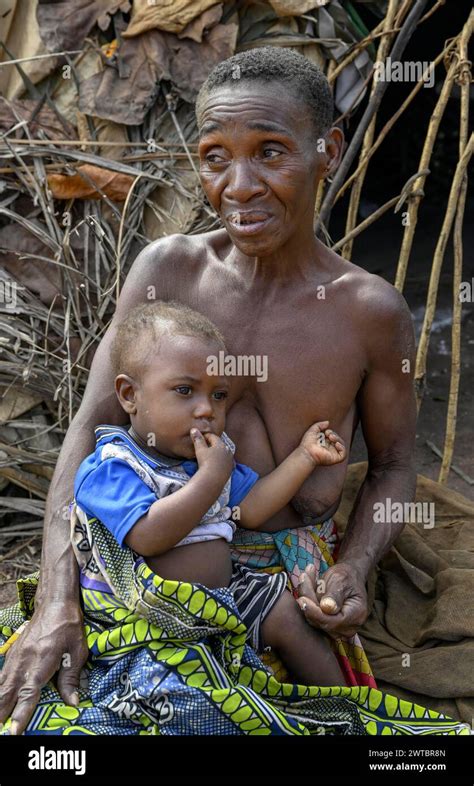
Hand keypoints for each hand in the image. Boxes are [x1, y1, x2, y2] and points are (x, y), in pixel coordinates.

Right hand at [0, 600, 88, 734]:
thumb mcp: (77, 651)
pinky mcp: (13, 653)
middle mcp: (25, 662)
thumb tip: (73, 702)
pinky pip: (1, 675)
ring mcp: (16, 657)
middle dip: (2, 713)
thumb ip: (71, 678)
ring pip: (2, 684)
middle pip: (8, 693)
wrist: (55, 603)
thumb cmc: (69, 627)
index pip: (29, 693)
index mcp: (42, 662)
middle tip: (1, 730)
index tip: (15, 730)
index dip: (21, 713)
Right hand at [191, 429, 232, 484]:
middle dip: (212, 444)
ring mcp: (230, 460)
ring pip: (222, 453)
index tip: (199, 437)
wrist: (213, 480)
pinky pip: (224, 462)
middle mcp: (228, 451)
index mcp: (221, 444)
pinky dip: (219, 461)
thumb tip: (194, 429)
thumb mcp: (200, 450)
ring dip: (216, 453)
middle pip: (219, 445)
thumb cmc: (205, 462)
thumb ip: (197, 439)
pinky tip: (215, 464)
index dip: (205, 436)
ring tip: (208, 455)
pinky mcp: (230, 469)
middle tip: (203, 446)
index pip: (212, 436)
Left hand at [296, 562, 367, 638]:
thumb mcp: (341, 580)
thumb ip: (334, 594)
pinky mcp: (328, 626)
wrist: (350, 577)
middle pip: (321, 622)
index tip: (301, 600)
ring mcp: (339, 630)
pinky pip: (312, 617)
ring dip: (307, 598)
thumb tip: (326, 608)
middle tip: (303, 578)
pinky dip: (307, 601)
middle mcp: (349, 628)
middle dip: (309, 601)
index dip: (315, 613)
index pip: (332, 622)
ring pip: (314, 619)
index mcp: (356, 616)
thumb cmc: (347, 576)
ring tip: (305, 577)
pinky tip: (306, 583)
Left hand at [299, 421, 345, 466]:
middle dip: (335, 434)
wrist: (307, 452)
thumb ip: (319, 425)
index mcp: (324, 443)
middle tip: (328, 434)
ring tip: (331, 437)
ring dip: (338, 439)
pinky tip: (336, 444)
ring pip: (341, 445)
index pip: (332, 436)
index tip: (326, 431)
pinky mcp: (335, 459)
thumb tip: (328, 422)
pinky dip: (342, 448)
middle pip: (338, 440)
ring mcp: (332, 454)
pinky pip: (343, 454)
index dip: (331, 432)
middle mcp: (329, 449)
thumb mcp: (312, 430)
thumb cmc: (307, 443)